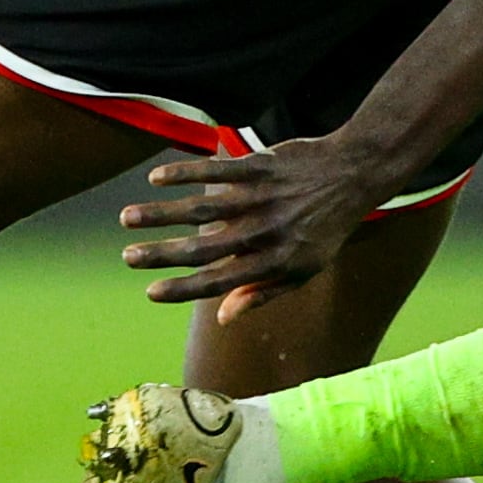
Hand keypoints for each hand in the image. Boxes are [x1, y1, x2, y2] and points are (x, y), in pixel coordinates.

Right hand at [120, 135, 390, 304]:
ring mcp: (263, 197)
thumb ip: (262, 293)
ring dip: (162, 213)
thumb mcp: (303, 269)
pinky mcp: (262, 165)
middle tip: (127, 256)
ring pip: (204, 208)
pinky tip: (156, 178)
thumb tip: (222, 317)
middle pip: (204, 247)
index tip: (150, 291)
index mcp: (275, 262)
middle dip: (161, 254)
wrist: (355, 174)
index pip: (220, 281)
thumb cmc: (324, 228)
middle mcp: (266, 232)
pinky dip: (186, 173)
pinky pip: (218, 169)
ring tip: (128, 218)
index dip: (184, 289)